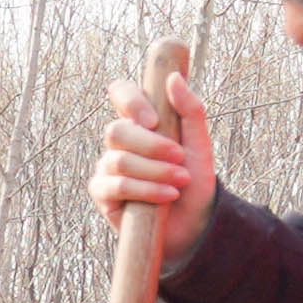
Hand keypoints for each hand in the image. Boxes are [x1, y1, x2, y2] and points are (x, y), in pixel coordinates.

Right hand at [96, 53, 216, 262]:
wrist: (194, 224)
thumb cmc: (195, 181)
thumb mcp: (200, 144)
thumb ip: (190, 110)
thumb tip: (173, 78)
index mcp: (140, 122)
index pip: (120, 93)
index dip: (130, 100)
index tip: (154, 120)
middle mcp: (120, 142)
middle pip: (117, 130)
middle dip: (152, 146)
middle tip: (179, 158)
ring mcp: (108, 167)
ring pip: (118, 160)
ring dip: (155, 171)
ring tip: (180, 182)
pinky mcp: (103, 194)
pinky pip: (115, 185)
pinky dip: (145, 190)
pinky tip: (166, 196)